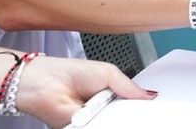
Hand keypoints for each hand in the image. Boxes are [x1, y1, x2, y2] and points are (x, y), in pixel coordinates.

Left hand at [14, 55, 154, 127]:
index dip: (141, 106)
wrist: (43, 84)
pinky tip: (107, 120)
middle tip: (140, 112)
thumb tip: (150, 94)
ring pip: (113, 124)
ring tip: (117, 111)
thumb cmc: (70, 72)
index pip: (131, 104)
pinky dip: (104, 125)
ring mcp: (93, 122)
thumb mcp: (108, 73)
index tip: (152, 106)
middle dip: (132, 114)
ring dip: (118, 120)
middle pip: (124, 117)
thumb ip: (129, 86)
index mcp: (111, 94)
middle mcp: (103, 110)